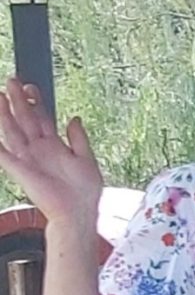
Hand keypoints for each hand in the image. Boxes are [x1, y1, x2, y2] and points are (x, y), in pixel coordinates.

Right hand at [0, 79, 104, 231]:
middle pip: (25, 119)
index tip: (31, 87)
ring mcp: (27, 158)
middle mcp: (38, 149)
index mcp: (55, 146)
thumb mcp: (87, 160)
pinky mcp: (19, 169)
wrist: (78, 213)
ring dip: (4, 114)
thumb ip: (79, 139)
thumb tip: (75, 118)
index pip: (42, 118)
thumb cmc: (84, 192)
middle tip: (11, 81)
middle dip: (18, 101)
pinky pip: (2, 154)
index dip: (36, 102)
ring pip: (12, 130)